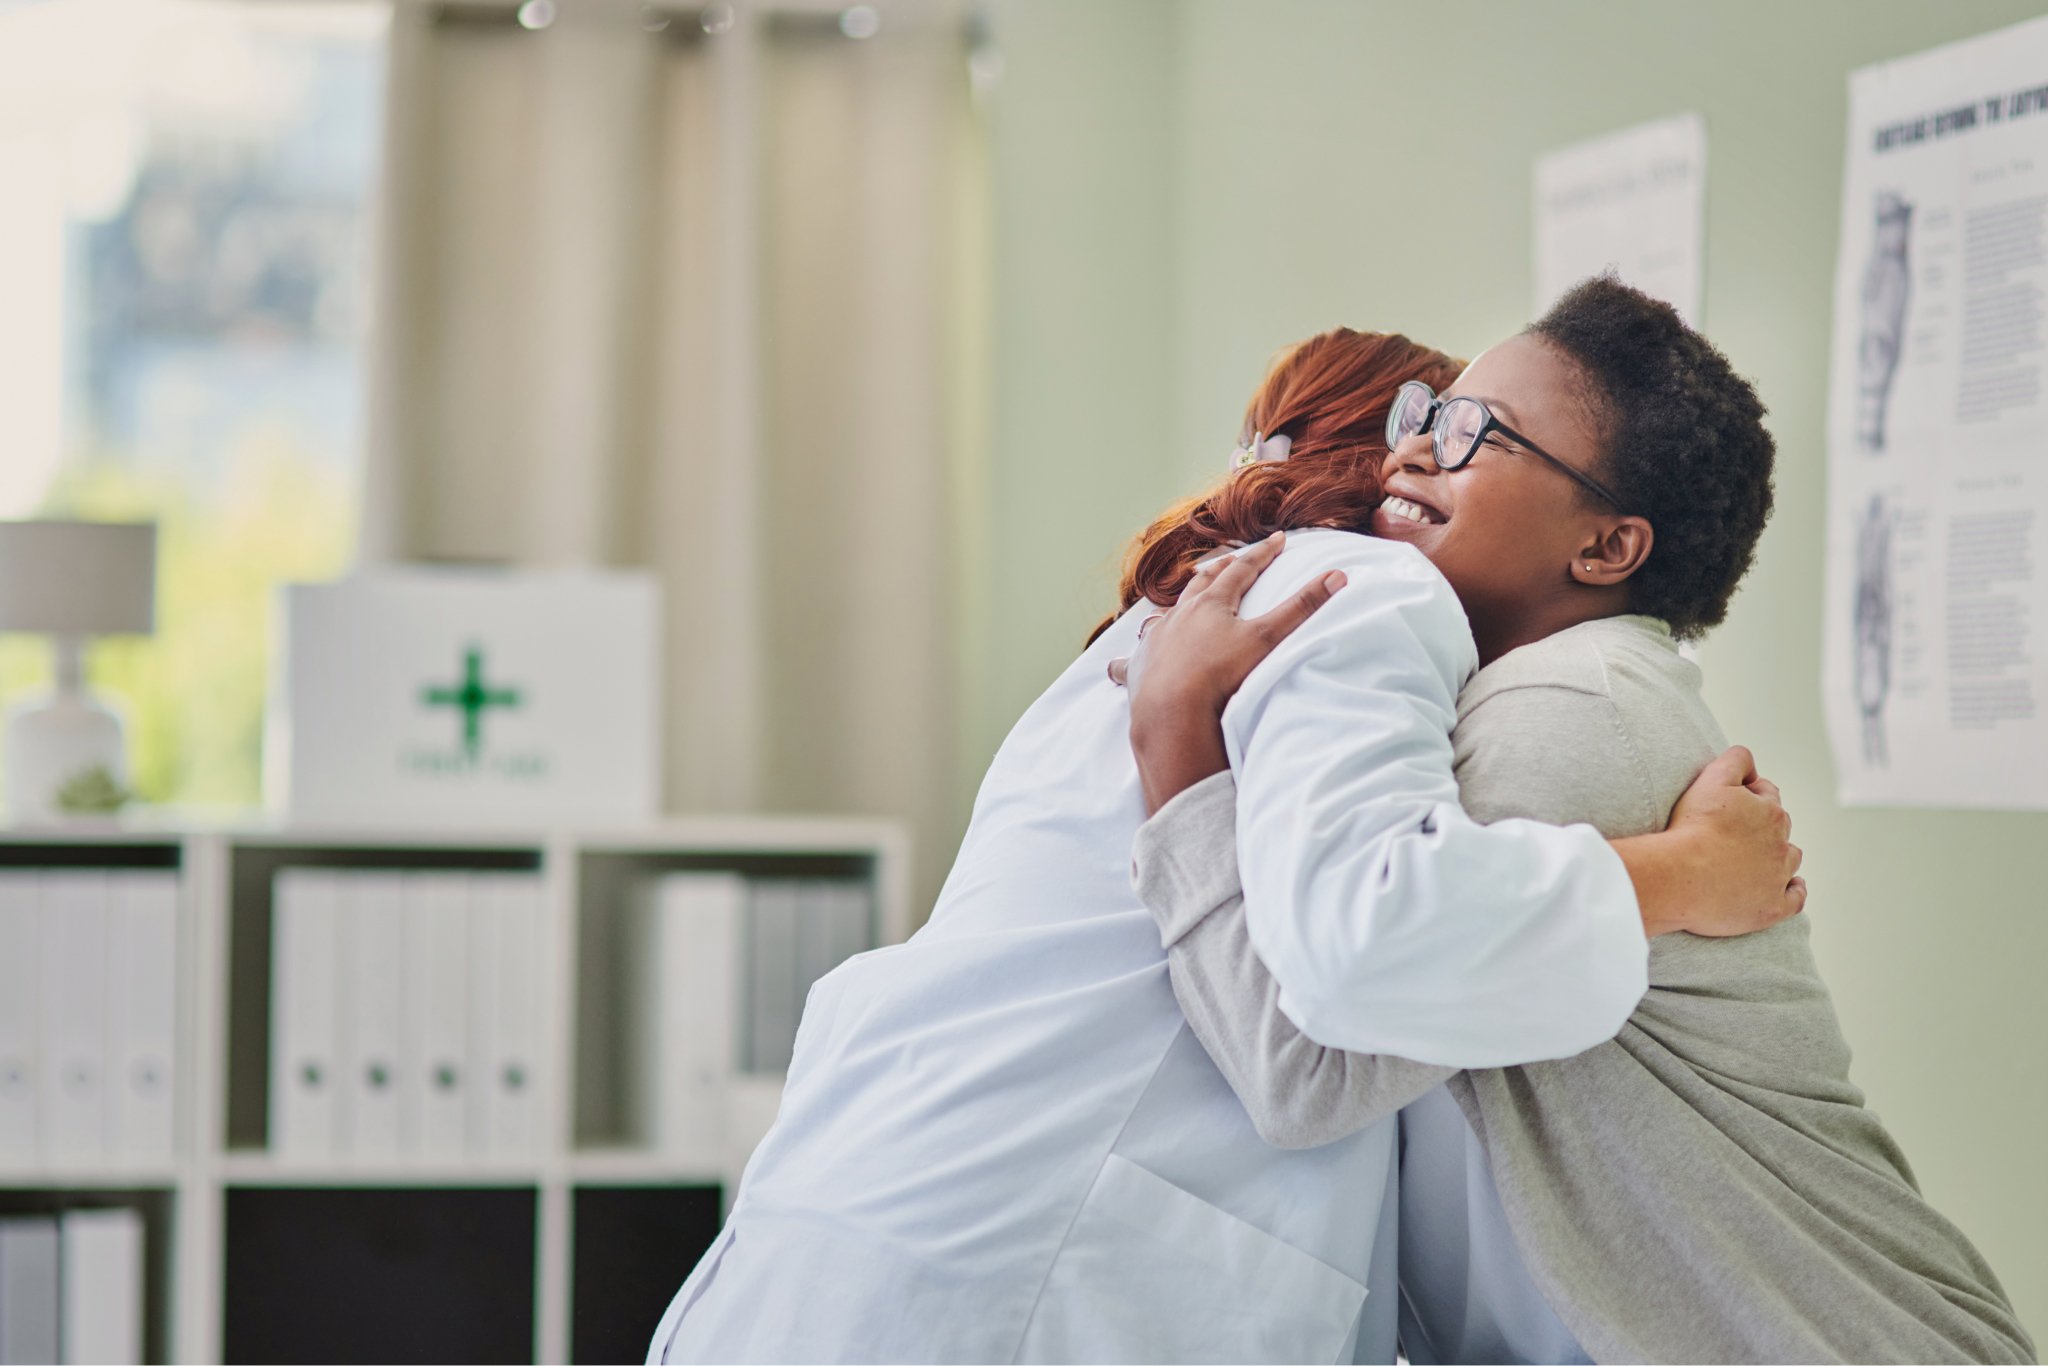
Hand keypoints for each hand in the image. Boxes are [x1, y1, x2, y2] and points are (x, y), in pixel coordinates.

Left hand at [1109, 531, 1347, 812]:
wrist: (1173, 710)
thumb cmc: (1221, 674)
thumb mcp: (1267, 639)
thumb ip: (1302, 607)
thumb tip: (1338, 575)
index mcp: (1212, 604)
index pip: (1242, 570)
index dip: (1261, 554)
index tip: (1277, 540)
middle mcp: (1179, 616)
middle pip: (1201, 585)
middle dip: (1218, 572)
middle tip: (1228, 563)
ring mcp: (1155, 641)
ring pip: (1164, 616)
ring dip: (1175, 608)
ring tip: (1178, 605)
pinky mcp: (1137, 670)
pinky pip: (1128, 663)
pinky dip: (1125, 661)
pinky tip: (1116, 665)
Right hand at [1618, 745, 1805, 938]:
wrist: (1680, 875)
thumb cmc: (1693, 828)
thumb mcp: (1713, 778)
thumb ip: (1736, 760)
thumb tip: (1751, 762)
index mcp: (1770, 812)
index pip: (1767, 796)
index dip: (1748, 797)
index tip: (1729, 805)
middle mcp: (1781, 844)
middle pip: (1780, 828)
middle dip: (1763, 826)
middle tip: (1734, 832)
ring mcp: (1777, 878)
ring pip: (1790, 861)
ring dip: (1779, 857)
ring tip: (1757, 860)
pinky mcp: (1771, 908)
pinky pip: (1795, 899)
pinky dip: (1794, 891)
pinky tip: (1788, 887)